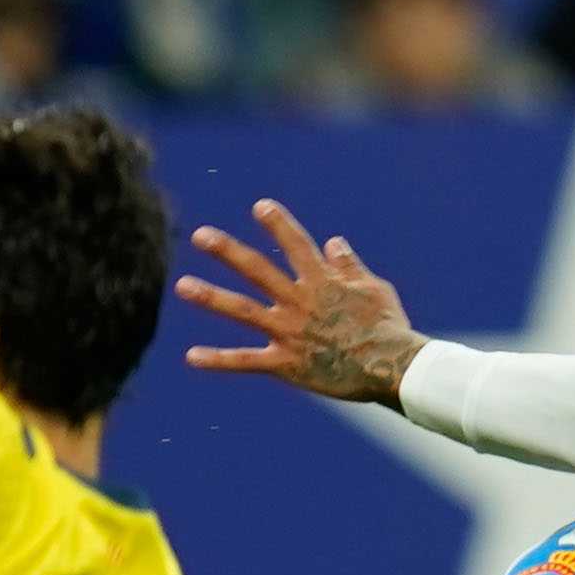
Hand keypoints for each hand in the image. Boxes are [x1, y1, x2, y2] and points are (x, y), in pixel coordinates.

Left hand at [179, 200, 425, 403]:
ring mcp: (290, 331)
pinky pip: (246, 360)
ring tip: (182, 286)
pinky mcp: (286, 363)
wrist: (392, 368)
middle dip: (228, 251)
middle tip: (200, 235)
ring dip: (211, 296)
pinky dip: (218, 359)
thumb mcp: (375, 288)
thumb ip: (349, 265)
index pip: (296, 244)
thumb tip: (333, 240)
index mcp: (322, 281)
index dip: (278, 223)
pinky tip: (190, 356)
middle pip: (257, 270)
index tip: (260, 206)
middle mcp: (300, 301)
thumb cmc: (389, 328)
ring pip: (243, 310)